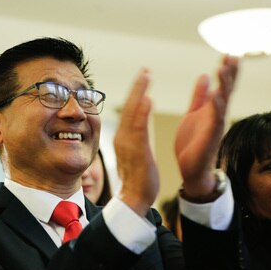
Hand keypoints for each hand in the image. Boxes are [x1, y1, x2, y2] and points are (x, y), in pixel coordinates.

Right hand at [114, 69, 158, 215]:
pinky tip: (147, 99)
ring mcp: (128, 144)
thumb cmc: (137, 179)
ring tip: (146, 75)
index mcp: (124, 137)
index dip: (136, 93)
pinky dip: (142, 113)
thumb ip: (135, 137)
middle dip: (137, 87)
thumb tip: (137, 124)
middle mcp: (123, 138)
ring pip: (132, 114)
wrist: (134, 200)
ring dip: (139, 93)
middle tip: (146, 69)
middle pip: (129, 107)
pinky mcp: (136, 152)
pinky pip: (139, 129)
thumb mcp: (135, 153)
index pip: (130, 111)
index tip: (143, 77)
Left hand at [174, 56, 238, 200]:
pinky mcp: (211, 136)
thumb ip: (199, 97)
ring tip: (223, 67)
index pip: (223, 85)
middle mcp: (218, 115)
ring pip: (223, 101)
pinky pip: (215, 118)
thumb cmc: (193, 143)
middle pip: (228, 89)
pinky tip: (217, 94)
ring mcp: (216, 125)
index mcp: (213, 108)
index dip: (227, 69)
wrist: (191, 170)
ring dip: (224, 84)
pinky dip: (216, 106)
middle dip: (230, 72)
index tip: (230, 52)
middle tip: (233, 54)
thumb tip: (204, 76)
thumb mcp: (194, 114)